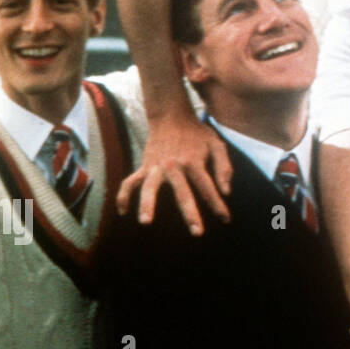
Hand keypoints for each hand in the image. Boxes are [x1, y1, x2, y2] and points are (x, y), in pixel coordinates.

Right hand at [117, 111, 231, 233]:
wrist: (171, 116)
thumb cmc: (197, 133)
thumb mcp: (216, 144)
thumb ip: (224, 167)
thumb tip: (227, 192)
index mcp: (194, 161)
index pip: (208, 188)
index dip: (218, 204)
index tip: (226, 219)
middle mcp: (174, 166)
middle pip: (183, 193)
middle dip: (190, 213)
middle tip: (197, 232)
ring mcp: (156, 166)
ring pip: (149, 187)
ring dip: (147, 204)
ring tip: (145, 221)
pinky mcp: (144, 166)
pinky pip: (130, 182)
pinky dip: (123, 195)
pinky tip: (122, 212)